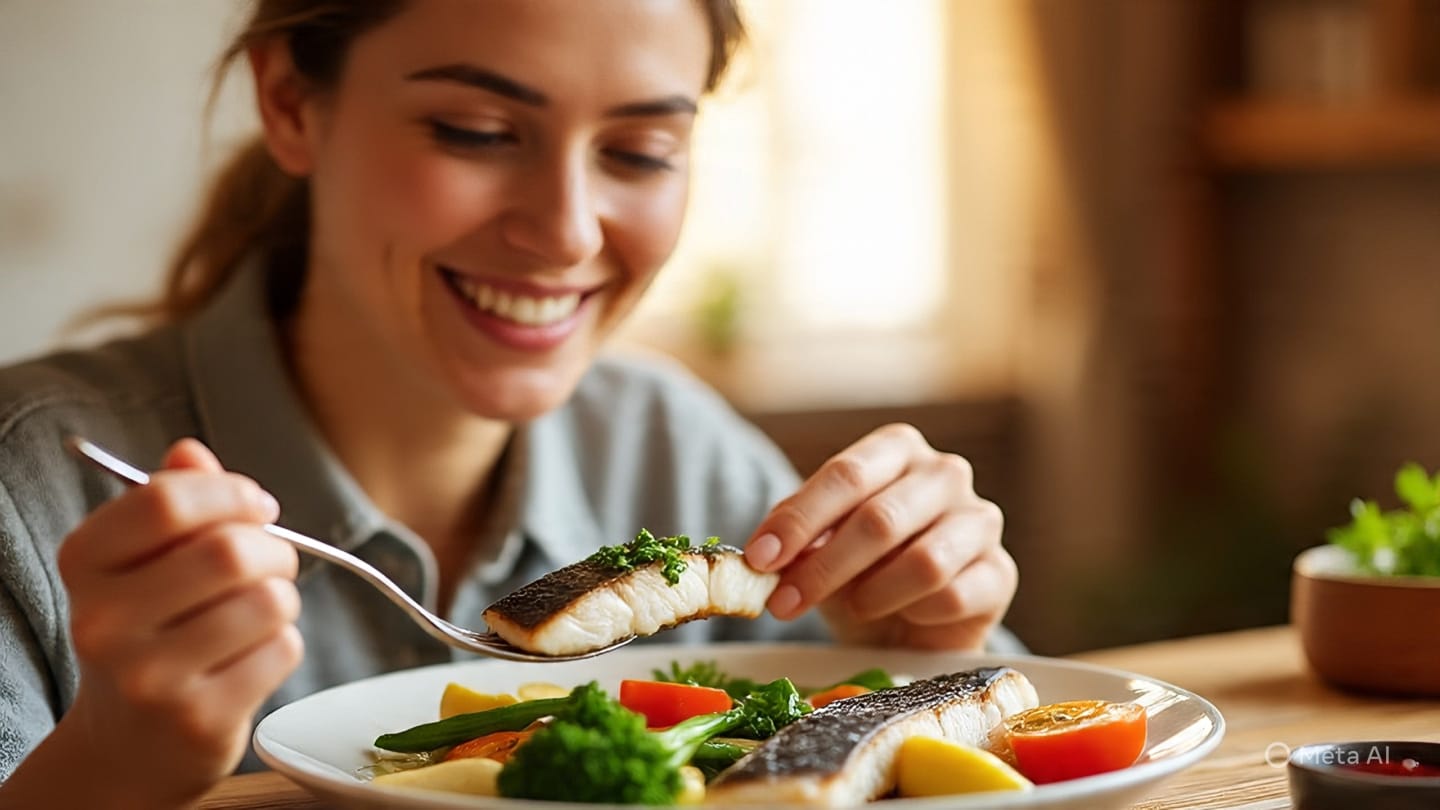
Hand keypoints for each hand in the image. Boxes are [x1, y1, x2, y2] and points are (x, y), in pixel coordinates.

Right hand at [47, 439, 301, 806]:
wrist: (128, 743)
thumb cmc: (150, 630)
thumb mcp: (144, 562)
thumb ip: (172, 501)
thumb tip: (191, 451)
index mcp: (85, 563)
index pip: (166, 499)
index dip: (231, 492)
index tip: (257, 506)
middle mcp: (103, 620)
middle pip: (230, 551)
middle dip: (273, 549)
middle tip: (271, 563)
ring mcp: (148, 676)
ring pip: (267, 601)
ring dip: (282, 599)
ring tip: (258, 613)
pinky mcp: (197, 718)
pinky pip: (282, 649)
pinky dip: (283, 644)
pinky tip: (250, 658)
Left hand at [744, 424, 1015, 650]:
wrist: (910, 622)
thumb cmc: (859, 569)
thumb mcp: (819, 545)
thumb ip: (797, 540)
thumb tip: (764, 558)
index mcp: (896, 449)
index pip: (845, 475)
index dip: (799, 519)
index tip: (760, 557)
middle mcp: (944, 473)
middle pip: (880, 519)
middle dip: (824, 567)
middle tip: (784, 602)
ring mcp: (980, 520)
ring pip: (924, 561)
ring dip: (873, 594)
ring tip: (854, 607)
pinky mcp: (999, 572)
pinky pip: (953, 596)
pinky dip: (914, 613)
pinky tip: (902, 615)